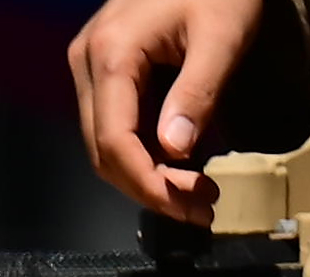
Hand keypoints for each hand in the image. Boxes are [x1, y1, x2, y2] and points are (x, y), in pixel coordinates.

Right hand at [69, 0, 263, 216]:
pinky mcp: (103, 66)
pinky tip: (180, 161)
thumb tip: (175, 151)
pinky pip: (114, 123)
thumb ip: (198, 93)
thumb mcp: (221, 37)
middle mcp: (88, 61)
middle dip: (149, 187)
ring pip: (105, 143)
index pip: (114, 143)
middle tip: (200, 206)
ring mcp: (90, 63)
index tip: (192, 205)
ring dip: (146, 175)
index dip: (150, 185)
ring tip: (195, 189)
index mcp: (111, 55)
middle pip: (103, 151)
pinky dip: (144, 151)